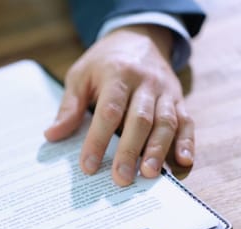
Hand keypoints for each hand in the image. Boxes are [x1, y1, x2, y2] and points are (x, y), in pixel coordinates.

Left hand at [45, 25, 193, 185]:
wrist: (139, 37)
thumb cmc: (104, 63)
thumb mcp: (80, 76)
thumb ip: (70, 107)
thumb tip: (52, 135)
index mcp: (118, 75)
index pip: (108, 111)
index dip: (98, 140)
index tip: (88, 166)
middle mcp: (146, 83)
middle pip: (140, 120)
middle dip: (130, 151)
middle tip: (121, 179)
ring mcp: (165, 92)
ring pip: (166, 122)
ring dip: (158, 150)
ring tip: (149, 174)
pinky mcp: (179, 100)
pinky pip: (187, 121)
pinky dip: (187, 142)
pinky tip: (183, 161)